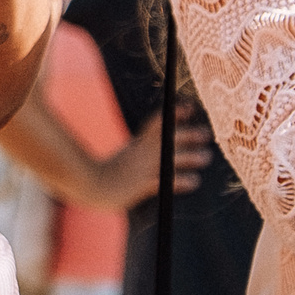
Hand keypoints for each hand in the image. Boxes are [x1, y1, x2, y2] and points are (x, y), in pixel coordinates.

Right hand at [93, 105, 211, 211]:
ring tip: (206, 157)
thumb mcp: (122, 158)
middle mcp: (140, 153)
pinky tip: (193, 181)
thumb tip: (151, 149)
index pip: (156, 124)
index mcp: (136, 145)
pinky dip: (179, 181)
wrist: (89, 186)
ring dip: (189, 157)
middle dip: (188, 135)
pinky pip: (163, 182)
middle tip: (206, 133)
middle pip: (167, 139)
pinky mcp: (141, 185)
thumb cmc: (103, 175)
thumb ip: (137, 154)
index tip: (188, 108)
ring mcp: (141, 168)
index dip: (173, 115)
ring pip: (169, 159)